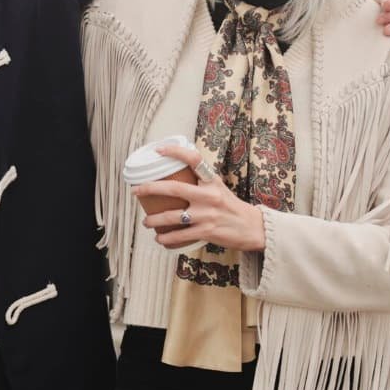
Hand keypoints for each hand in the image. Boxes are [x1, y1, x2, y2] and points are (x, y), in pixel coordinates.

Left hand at [134, 144, 265, 252]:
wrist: (252, 228)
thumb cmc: (232, 207)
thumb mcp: (219, 188)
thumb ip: (201, 182)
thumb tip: (176, 176)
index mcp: (212, 181)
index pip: (193, 159)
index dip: (175, 152)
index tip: (159, 150)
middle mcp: (209, 196)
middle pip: (173, 189)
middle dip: (150, 189)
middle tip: (136, 191)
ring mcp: (207, 214)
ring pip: (172, 216)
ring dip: (154, 220)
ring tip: (146, 221)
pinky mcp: (207, 231)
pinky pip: (181, 236)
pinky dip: (167, 239)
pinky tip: (160, 239)